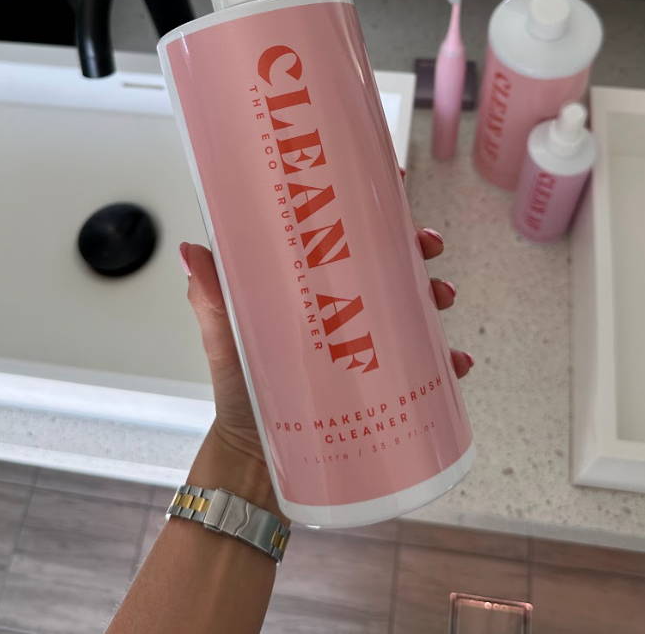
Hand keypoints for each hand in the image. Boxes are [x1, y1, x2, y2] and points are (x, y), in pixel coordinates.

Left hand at [179, 229, 472, 466]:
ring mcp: (366, 344)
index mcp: (309, 288)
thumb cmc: (241, 394)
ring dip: (435, 293)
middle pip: (387, 263)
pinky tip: (455, 362)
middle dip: (414, 246)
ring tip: (443, 297)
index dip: (370, 206)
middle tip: (427, 244)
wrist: (259, 463)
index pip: (342, 236)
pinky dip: (444, 359)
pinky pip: (425, 364)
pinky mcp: (384, 382)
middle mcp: (343, 308)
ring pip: (413, 305)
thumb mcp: (226, 342)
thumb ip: (212, 300)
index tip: (396, 181)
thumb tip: (190, 251)